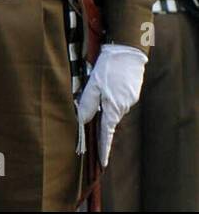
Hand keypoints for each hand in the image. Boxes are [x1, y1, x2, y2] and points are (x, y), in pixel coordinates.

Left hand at [76, 44, 147, 164]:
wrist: (128, 51)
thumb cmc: (109, 67)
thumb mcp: (94, 85)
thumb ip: (88, 104)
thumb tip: (82, 120)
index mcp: (113, 108)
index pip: (107, 133)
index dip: (104, 147)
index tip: (103, 161)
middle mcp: (123, 107)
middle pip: (108, 120)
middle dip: (99, 123)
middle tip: (90, 124)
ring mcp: (128, 99)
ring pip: (111, 108)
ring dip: (103, 105)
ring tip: (96, 92)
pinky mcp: (130, 91)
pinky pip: (117, 99)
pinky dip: (109, 97)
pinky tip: (105, 84)